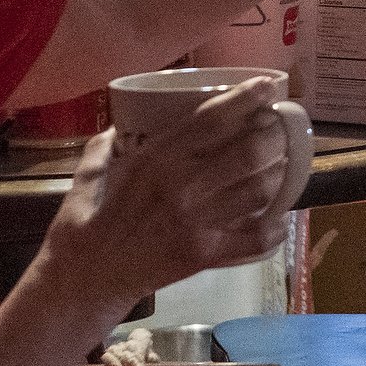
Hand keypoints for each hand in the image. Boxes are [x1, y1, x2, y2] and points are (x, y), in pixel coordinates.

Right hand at [32, 73, 297, 323]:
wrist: (84, 278)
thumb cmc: (84, 220)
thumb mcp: (92, 168)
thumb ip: (112, 139)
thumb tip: (127, 119)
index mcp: (156, 159)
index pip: (212, 120)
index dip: (247, 99)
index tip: (269, 86)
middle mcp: (183, 187)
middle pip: (249, 153)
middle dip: (273, 135)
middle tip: (279, 127)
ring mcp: (198, 222)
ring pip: (259, 191)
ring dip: (279, 175)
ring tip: (282, 165)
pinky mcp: (205, 255)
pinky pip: (255, 240)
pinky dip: (274, 229)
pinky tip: (279, 219)